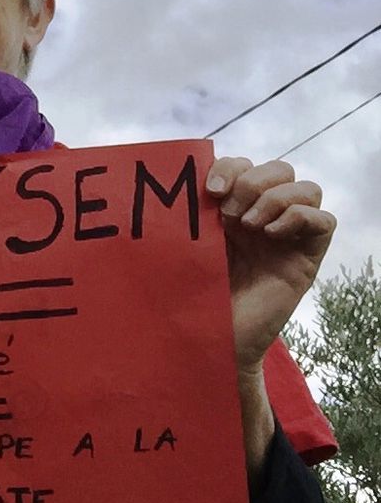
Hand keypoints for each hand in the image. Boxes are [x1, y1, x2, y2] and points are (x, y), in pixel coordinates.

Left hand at [206, 158, 336, 374]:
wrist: (211, 337)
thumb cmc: (193, 293)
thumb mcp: (186, 246)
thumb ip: (189, 214)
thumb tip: (178, 179)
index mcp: (232, 208)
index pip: (244, 165)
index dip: (230, 167)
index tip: (210, 191)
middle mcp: (263, 217)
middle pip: (280, 169)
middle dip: (253, 180)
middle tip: (228, 213)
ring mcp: (287, 236)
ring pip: (306, 188)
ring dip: (275, 197)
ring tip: (249, 226)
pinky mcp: (306, 258)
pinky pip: (325, 220)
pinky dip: (300, 217)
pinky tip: (271, 235)